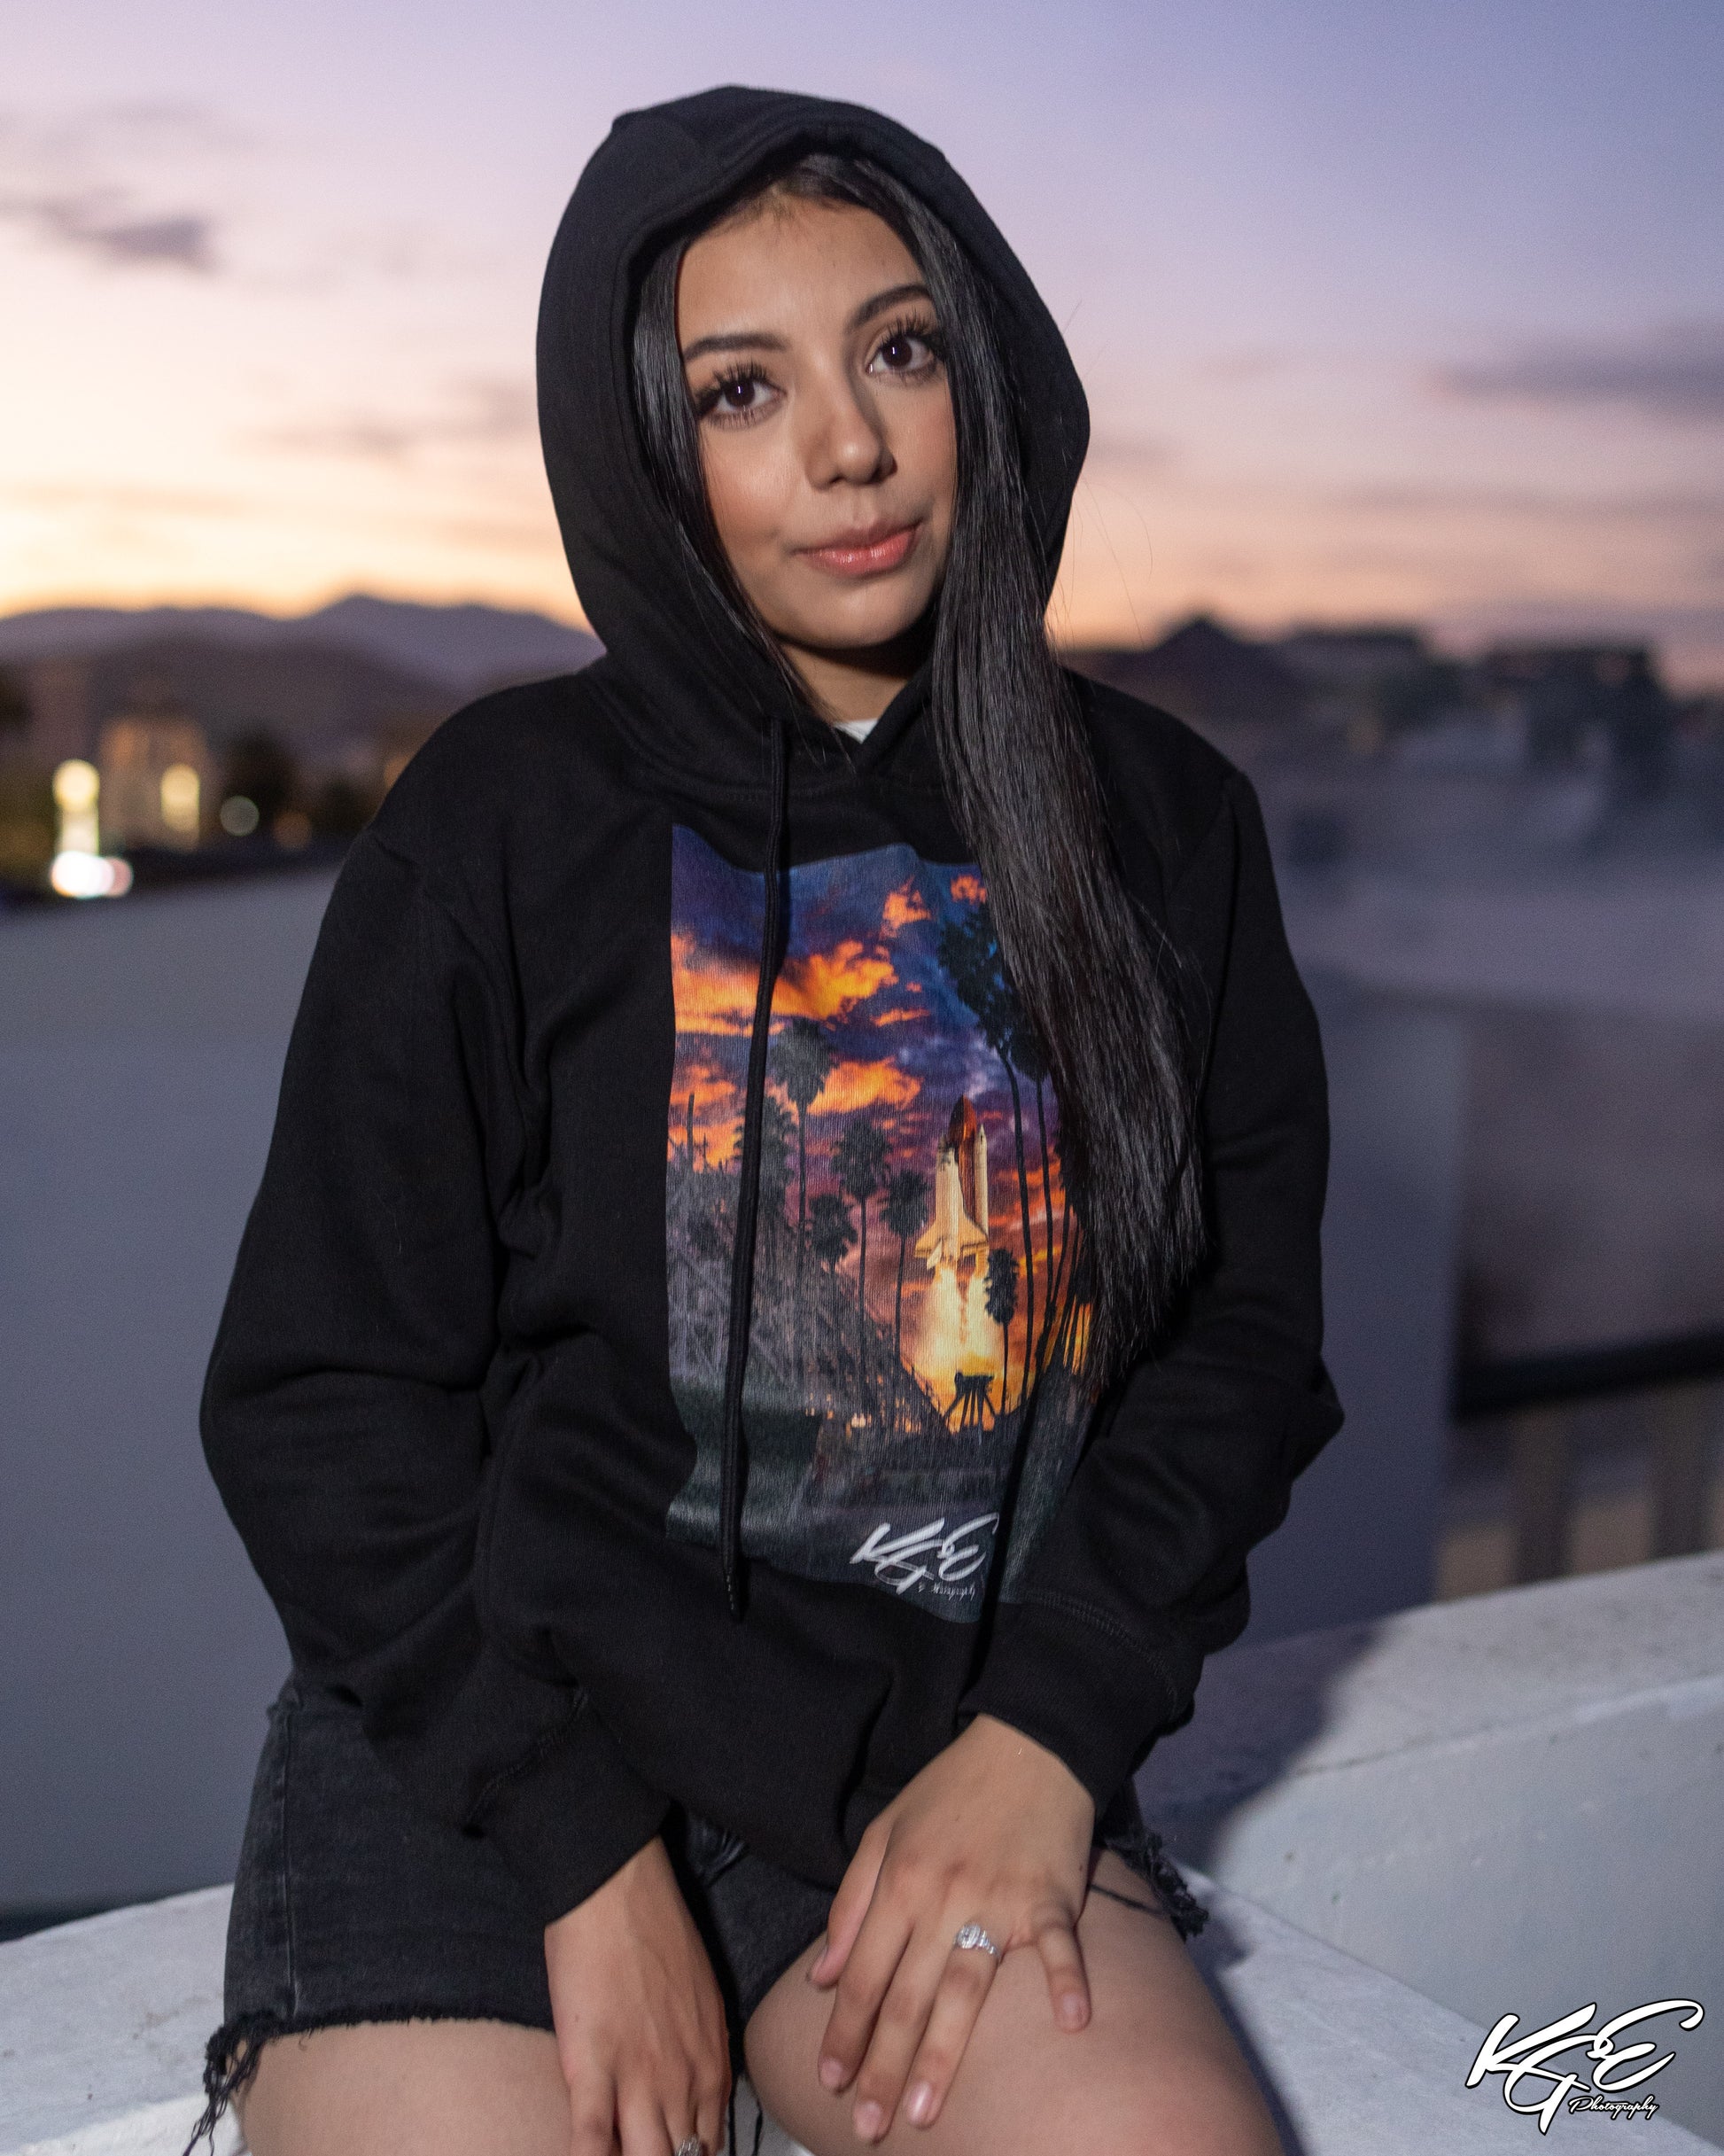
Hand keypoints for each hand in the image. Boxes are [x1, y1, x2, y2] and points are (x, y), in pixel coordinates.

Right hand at [544, 1835, 730, 2154]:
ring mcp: (637, 2081)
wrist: (617, 1890)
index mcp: (711, 2065)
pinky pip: (590, 2141)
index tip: (673, 2155)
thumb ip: (702, 2050)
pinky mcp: (591, 2070)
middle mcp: (682, 2084)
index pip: (707, 2148)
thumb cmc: (657, 1932)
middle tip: (646, 2153)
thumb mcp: (703, 1996)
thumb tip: (696, 2089)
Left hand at [808, 1713, 1094, 2139]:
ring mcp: (999, 1900)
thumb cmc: (951, 1791)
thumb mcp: (884, 1832)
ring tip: (923, 2112)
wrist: (1026, 1742)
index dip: (844, 2032)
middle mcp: (943, 1898)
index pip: (863, 1974)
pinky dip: (1067, 1981)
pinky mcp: (1051, 1896)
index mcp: (900, 1883)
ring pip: (966, 1988)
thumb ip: (851, 1903)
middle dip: (882, 2067)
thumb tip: (822, 1977)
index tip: (830, 2083)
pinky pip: (1058, 1944)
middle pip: (907, 1996)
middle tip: (869, 2127)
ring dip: (943, 2054)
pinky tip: (1071, 2024)